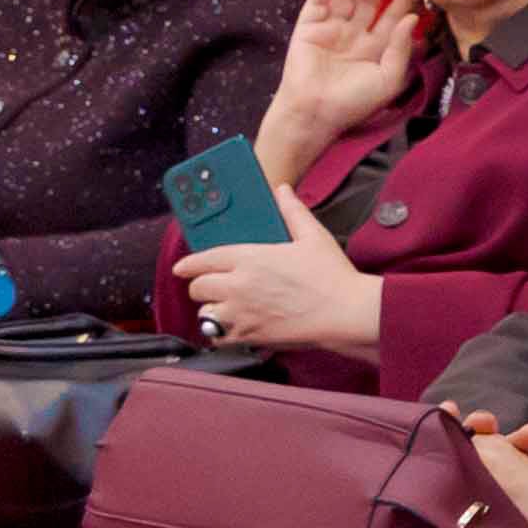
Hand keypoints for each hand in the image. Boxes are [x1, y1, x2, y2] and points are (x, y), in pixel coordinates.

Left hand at [176, 214, 383, 357]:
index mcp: (251, 258)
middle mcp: (239, 285)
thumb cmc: (331, 276)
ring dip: (210, 310)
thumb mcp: (313, 236)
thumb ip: (292, 212)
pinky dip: (219, 333)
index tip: (182, 267)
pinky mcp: (249, 335)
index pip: (205, 259)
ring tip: (221, 308)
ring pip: (204, 313)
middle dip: (201, 286)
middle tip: (211, 286)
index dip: (189, 264)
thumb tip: (282, 191)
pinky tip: (229, 328)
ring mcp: (241, 313)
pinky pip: (217, 337)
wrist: (345, 313)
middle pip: (198, 287)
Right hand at [274, 0, 426, 139]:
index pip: (393, 16)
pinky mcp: (308, 26)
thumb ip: (401, 48)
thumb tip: (412, 17)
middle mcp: (353, 34)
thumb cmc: (353, 102)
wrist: (314, 114)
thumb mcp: (388, 78)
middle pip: (371, 0)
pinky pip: (320, 0)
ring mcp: (330, 28)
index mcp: (375, 47)